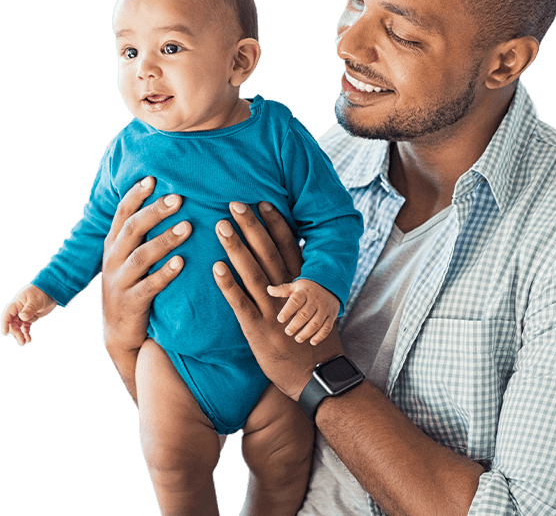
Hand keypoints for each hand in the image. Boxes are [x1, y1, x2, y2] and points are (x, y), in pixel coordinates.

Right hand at [1, 284, 57, 345]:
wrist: (52, 291)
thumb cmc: (42, 292)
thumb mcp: (36, 300)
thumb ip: (29, 309)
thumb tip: (22, 317)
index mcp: (16, 304)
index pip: (7, 315)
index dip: (5, 324)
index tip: (5, 333)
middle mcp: (18, 310)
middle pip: (12, 323)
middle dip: (16, 332)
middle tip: (21, 340)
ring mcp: (24, 314)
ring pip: (18, 327)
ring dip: (20, 335)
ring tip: (24, 343)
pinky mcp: (30, 318)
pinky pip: (26, 327)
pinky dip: (26, 333)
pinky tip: (29, 339)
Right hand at [101, 176, 190, 352]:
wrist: (120, 331)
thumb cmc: (133, 283)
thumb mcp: (131, 256)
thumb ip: (143, 233)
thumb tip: (170, 199)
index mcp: (114, 244)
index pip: (122, 214)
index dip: (136, 195)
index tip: (153, 178)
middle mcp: (113, 259)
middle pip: (132, 229)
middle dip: (155, 212)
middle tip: (178, 198)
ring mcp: (120, 281)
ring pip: (141, 256)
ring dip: (164, 240)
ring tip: (187, 227)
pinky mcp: (131, 302)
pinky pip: (149, 286)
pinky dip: (165, 273)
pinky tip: (181, 263)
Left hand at [213, 201, 343, 400]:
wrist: (316, 376)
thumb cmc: (313, 340)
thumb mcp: (314, 308)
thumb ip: (301, 285)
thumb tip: (293, 262)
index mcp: (301, 286)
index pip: (289, 247)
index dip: (275, 224)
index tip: (264, 202)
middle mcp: (287, 294)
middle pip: (268, 253)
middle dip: (252, 227)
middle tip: (236, 203)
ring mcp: (272, 311)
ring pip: (253, 273)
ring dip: (237, 248)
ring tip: (222, 226)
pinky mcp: (257, 330)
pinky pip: (240, 303)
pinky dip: (229, 284)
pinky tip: (216, 267)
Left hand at [269, 279, 339, 344]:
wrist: (330, 284)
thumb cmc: (308, 288)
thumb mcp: (296, 286)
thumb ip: (282, 290)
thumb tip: (268, 289)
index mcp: (304, 293)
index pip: (295, 301)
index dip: (287, 311)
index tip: (280, 319)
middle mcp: (315, 301)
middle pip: (305, 314)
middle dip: (296, 325)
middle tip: (288, 332)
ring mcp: (324, 309)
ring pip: (316, 323)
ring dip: (306, 332)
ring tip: (298, 339)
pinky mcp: (331, 316)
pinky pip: (327, 327)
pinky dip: (320, 336)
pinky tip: (312, 342)